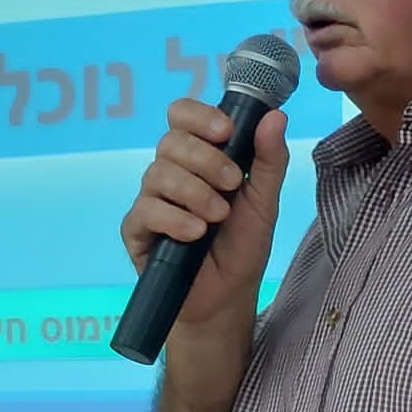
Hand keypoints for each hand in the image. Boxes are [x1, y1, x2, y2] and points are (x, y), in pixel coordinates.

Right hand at [119, 100, 288, 331]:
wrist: (227, 295)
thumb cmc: (242, 246)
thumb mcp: (265, 201)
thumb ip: (269, 159)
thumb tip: (275, 116)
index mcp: (199, 157)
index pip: (182, 116)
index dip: (199, 117)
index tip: (226, 133)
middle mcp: (170, 172)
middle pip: (170, 142)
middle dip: (207, 160)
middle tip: (234, 185)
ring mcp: (150, 200)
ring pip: (158, 174)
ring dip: (195, 193)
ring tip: (218, 217)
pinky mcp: (136, 229)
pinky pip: (146, 210)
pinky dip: (175, 219)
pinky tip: (195, 233)